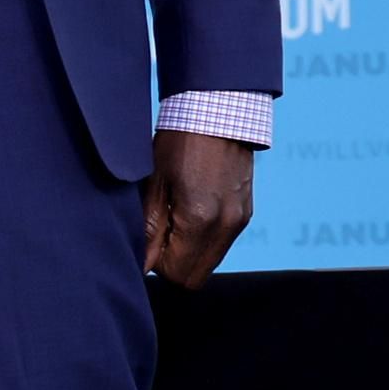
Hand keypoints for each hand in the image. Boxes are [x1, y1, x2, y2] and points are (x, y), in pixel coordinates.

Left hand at [141, 128, 254, 287]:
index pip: (177, 274)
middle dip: (173, 264)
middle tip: (158, 231)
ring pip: (209, 261)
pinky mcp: (245, 213)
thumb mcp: (154, 182)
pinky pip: (222, 243)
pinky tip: (190, 208)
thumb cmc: (178, 141)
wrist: (217, 112)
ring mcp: (239, 220)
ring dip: (189, 251)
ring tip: (173, 215)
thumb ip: (149, 228)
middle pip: (195, 277)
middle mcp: (226, 226)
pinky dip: (203, 238)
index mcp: (200, 219)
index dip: (157, 263)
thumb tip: (143, 264)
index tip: (148, 238)